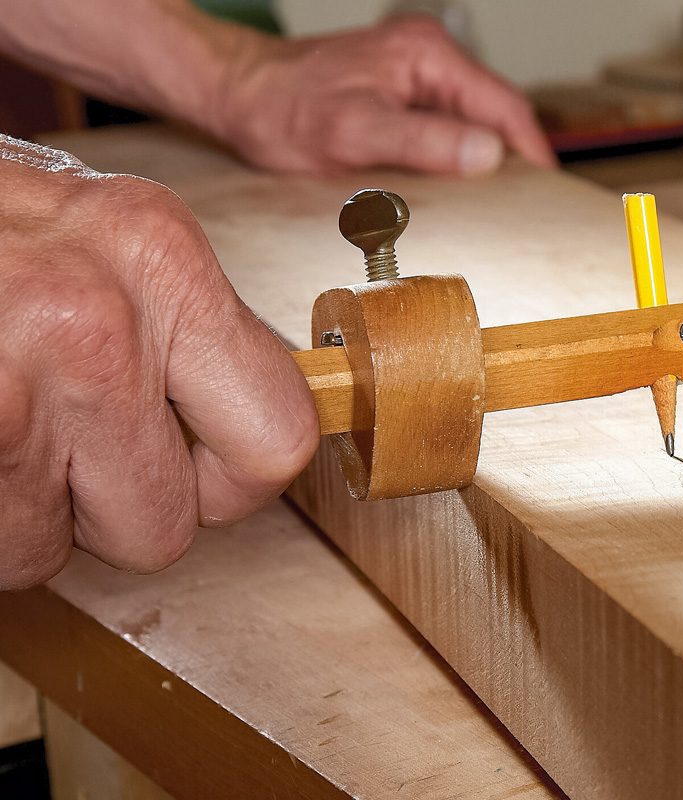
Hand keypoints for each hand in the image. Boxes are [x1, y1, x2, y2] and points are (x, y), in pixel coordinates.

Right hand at [0, 137, 318, 588]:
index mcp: (159, 255)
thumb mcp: (94, 236)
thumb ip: (179, 327)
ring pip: (54, 551)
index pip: (278, 436)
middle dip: (115, 513)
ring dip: (24, 515)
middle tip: (70, 454)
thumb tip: (244, 415)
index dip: (231, 482)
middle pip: (166, 527)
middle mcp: (97, 317)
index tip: (197, 472)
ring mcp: (7, 380)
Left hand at [212, 15, 556, 175]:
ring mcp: (417, 75)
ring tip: (493, 205)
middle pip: (494, 115)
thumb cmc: (282, 107)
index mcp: (427, 56)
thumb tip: (487, 155)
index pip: (504, 107)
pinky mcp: (404, 95)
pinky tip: (453, 188)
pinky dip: (456, 159)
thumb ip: (423, 142)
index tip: (546, 193)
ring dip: (482, 164)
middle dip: (511, 162)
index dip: (530, 153)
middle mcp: (429, 58)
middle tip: (523, 209)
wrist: (239, 95)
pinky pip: (447, 128)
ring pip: (472, 124)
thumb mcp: (353, 131)